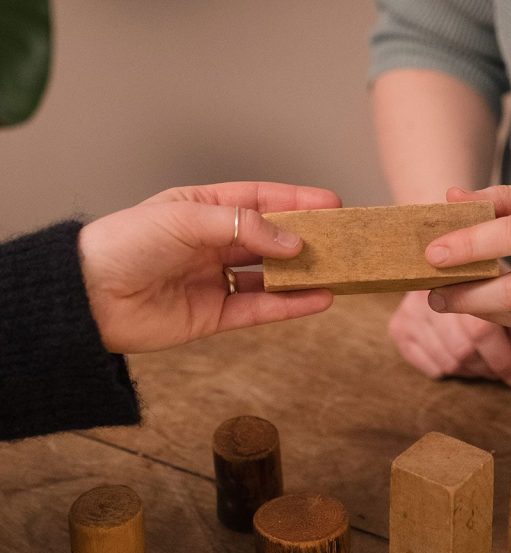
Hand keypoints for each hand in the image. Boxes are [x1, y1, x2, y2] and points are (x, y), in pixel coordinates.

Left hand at [79, 181, 340, 353]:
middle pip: (271, 239)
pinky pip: (261, 309)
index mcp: (203, 209)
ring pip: (271, 277)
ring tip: (339, 270)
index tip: (332, 204)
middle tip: (343, 239)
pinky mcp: (217, 316)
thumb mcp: (186, 219)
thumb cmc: (127, 244)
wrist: (90, 297)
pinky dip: (291, 306)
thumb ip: (241, 227)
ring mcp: (217, 281)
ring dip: (304, 274)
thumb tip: (292, 243)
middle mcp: (213, 244)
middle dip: (307, 238)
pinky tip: (319, 299)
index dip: (296, 201)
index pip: (260, 201)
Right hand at [389, 290, 510, 385]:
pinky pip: (430, 367)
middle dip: (488, 368)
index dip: (501, 358)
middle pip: (463, 350)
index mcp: (461, 278)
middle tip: (501, 370)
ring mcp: (409, 310)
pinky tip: (460, 358)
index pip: (480, 331)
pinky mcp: (397, 327)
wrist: (446, 266)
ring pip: (447, 362)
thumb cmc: (486, 285)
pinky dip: (450, 370)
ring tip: (483, 363)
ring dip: (471, 372)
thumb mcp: (510, 296)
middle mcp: (428, 291)